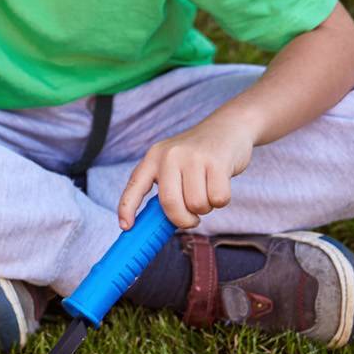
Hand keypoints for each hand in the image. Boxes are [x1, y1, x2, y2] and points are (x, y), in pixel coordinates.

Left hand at [116, 118, 253, 229]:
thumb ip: (165, 188)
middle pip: (170, 203)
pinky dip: (221, 200)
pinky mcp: (217, 161)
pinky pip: (218, 199)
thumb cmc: (199, 156)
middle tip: (192, 219)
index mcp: (153, 157)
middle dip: (182, 220)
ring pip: (197, 205)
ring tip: (207, 191)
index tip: (126, 226)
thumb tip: (158, 226)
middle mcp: (170, 155)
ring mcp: (193, 157)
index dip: (127, 208)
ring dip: (205, 208)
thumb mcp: (173, 164)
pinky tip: (220, 184)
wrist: (228, 127)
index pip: (134, 185)